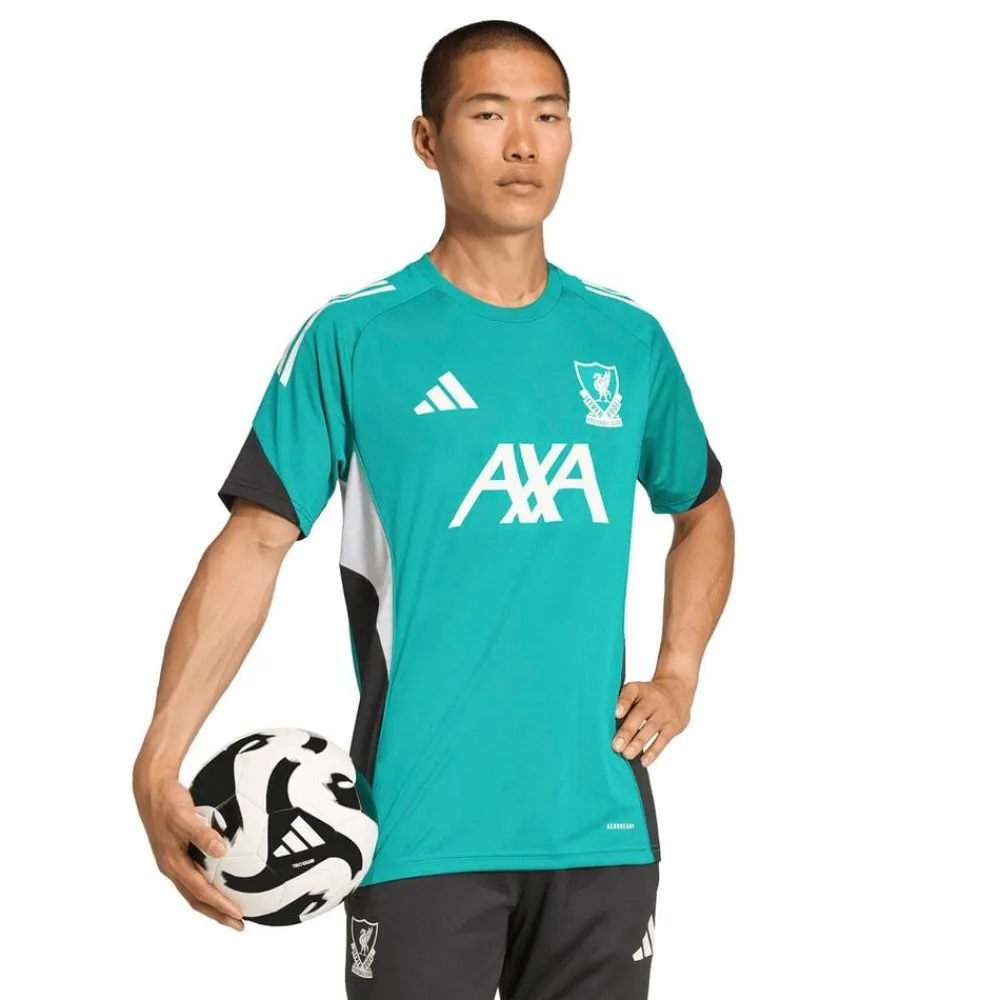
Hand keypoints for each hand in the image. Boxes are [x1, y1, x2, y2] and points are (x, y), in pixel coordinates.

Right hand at [133, 759, 243, 930]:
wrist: (151, 787)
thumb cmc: (168, 801)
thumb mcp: (184, 815)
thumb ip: (202, 833)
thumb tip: (222, 849)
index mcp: (172, 864)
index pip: (200, 892)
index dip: (219, 905)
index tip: (238, 915)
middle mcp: (172, 867)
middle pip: (196, 899)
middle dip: (217, 914)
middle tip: (240, 924)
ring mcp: (173, 861)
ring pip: (194, 890)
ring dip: (213, 902)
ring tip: (233, 910)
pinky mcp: (177, 852)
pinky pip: (195, 875)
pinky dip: (209, 884)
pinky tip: (223, 879)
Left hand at [611, 677, 691, 767]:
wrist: (677, 690)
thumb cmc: (648, 696)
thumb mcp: (637, 692)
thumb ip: (622, 704)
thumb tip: (603, 724)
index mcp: (639, 689)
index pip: (630, 692)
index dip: (623, 702)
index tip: (615, 714)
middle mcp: (653, 699)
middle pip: (640, 714)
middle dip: (627, 731)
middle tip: (616, 746)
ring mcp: (664, 713)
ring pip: (651, 728)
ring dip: (638, 743)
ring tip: (627, 754)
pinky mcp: (673, 726)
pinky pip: (663, 739)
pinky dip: (653, 751)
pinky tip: (644, 761)